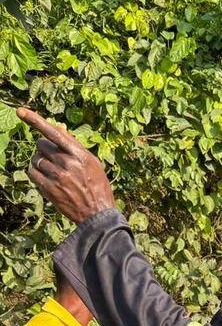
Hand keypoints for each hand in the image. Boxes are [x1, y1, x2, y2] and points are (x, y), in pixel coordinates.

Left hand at [17, 108, 115, 223]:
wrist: (97, 214)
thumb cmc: (97, 186)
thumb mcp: (92, 163)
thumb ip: (74, 145)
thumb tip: (57, 127)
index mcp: (80, 155)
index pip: (54, 133)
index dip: (36, 120)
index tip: (20, 111)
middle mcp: (67, 163)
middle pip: (41, 144)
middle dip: (44, 148)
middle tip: (53, 158)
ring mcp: (57, 176)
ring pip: (35, 159)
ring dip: (39, 162)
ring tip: (52, 171)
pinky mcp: (49, 188)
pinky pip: (32, 172)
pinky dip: (35, 172)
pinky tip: (45, 178)